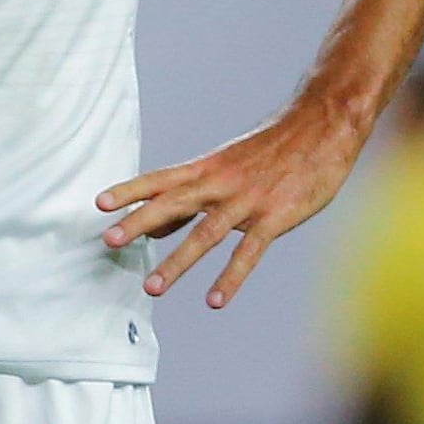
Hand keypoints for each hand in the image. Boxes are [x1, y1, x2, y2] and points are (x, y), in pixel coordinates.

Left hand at [100, 103, 371, 311]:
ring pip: (205, 234)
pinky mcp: (275, 217)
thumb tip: (156, 226)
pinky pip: (249, 251)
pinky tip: (214, 300)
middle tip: (108, 240)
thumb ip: (194, 194)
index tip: (99, 203)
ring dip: (177, 261)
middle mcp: (221, 182)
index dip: (130, 190)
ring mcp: (247, 200)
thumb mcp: (230, 164)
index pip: (160, 179)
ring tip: (152, 287)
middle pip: (172, 203)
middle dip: (138, 222)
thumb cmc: (276, 146)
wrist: (324, 123)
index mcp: (208, 168)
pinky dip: (231, 277)